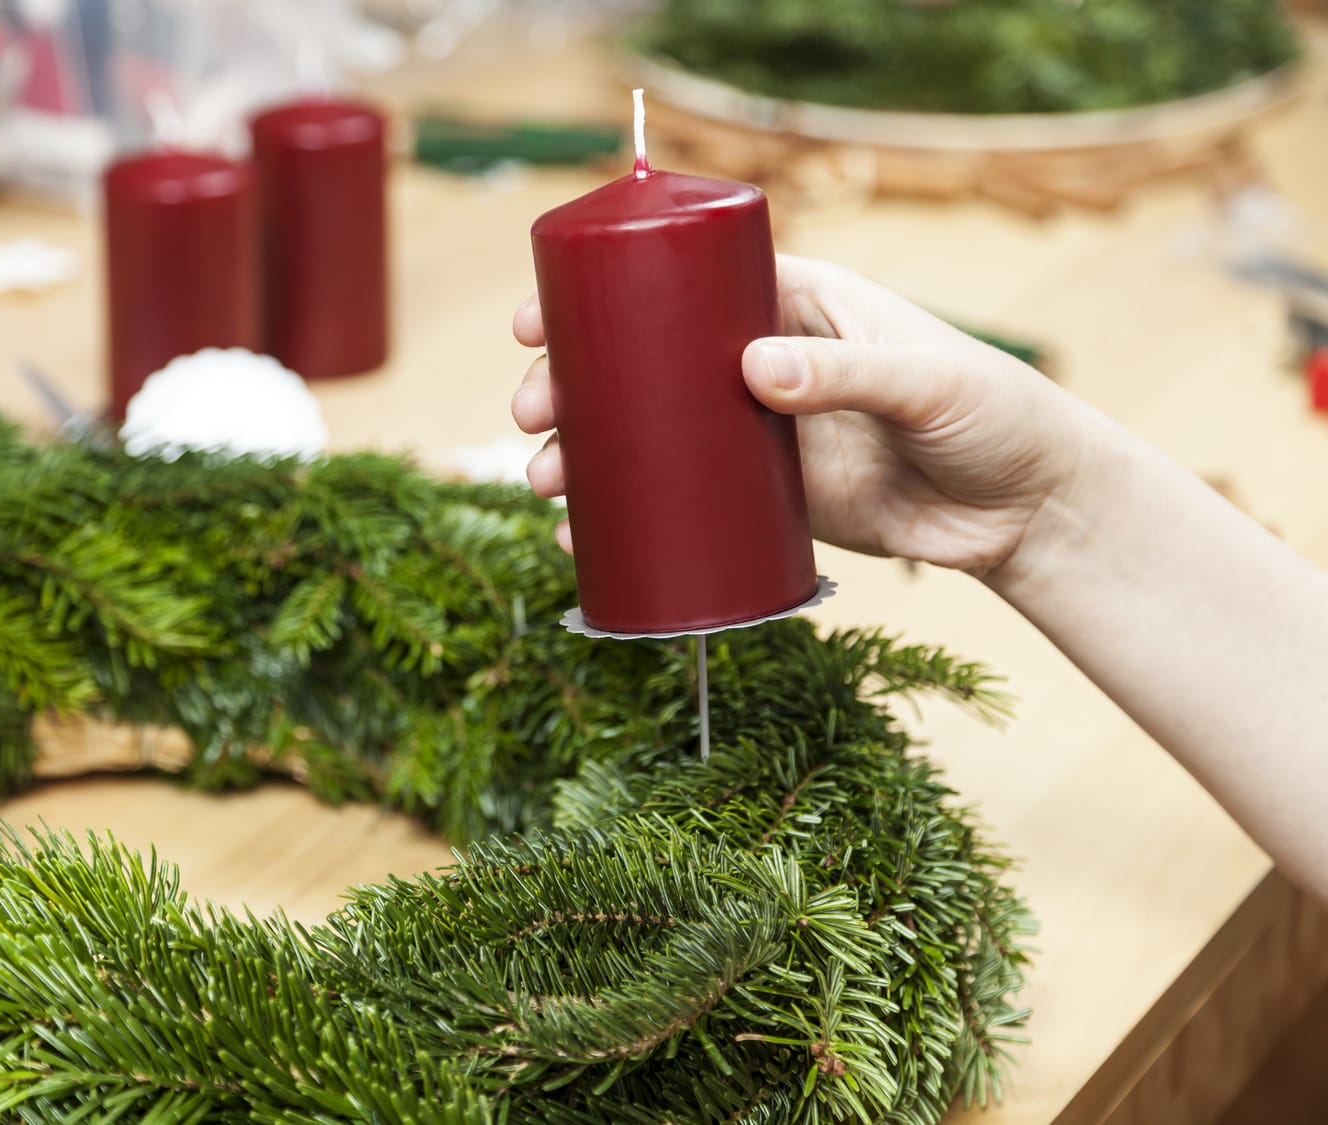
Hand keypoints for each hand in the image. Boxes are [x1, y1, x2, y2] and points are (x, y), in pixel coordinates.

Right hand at [511, 255, 1097, 577]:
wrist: (1030, 513)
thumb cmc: (996, 416)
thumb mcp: (927, 382)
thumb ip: (845, 372)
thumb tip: (749, 368)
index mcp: (799, 302)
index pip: (685, 282)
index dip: (608, 294)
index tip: (543, 317)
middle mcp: (766, 359)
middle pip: (647, 361)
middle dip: (577, 384)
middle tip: (533, 413)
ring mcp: (761, 432)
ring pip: (653, 432)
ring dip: (590, 452)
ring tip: (548, 480)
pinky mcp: (769, 498)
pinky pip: (685, 499)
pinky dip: (633, 513)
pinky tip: (584, 534)